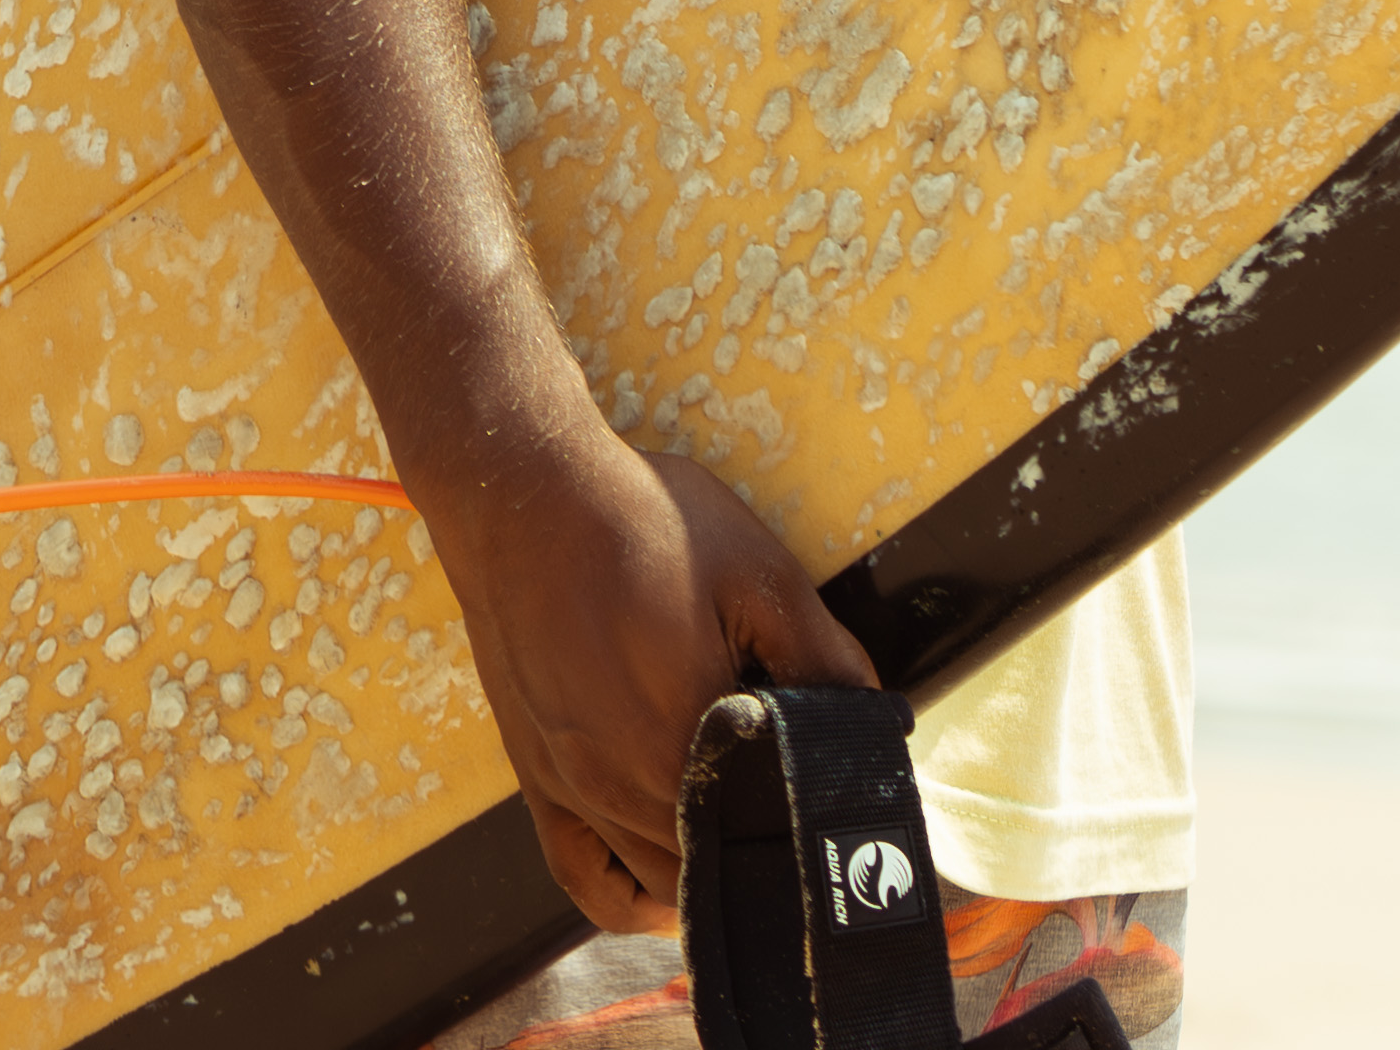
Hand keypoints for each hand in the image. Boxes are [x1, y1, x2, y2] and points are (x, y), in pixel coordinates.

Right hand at [433, 426, 876, 930]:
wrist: (527, 497)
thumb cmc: (641, 523)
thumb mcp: (753, 569)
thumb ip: (817, 650)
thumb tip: (872, 712)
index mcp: (686, 736)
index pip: (766, 829)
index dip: (807, 829)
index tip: (837, 817)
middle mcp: (625, 785)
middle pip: (712, 867)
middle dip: (762, 860)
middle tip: (799, 830)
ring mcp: (575, 790)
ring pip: (655, 882)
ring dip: (705, 882)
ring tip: (748, 856)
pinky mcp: (538, 781)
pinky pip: (584, 879)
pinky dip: (628, 901)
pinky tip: (662, 892)